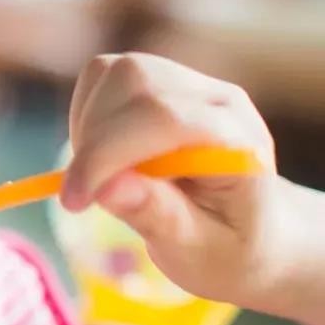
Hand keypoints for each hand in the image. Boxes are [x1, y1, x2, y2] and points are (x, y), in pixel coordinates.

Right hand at [61, 53, 309, 315]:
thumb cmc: (228, 248)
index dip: (107, 153)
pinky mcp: (156, 80)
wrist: (250, 231)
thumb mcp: (200, 252)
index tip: (74, 201)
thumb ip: (158, 216)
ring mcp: (186, 83)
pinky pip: (101, 76)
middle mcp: (216, 99)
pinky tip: (102, 156)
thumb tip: (105, 187)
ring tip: (100, 177)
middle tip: (85, 196)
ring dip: (86, 127)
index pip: (165, 118)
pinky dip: (85, 116)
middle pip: (134, 82)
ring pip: (112, 73)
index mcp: (238, 140)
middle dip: (94, 140)